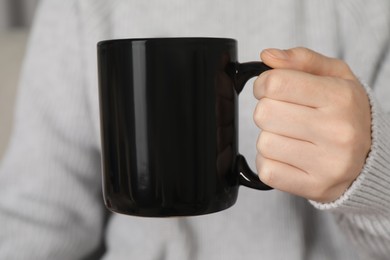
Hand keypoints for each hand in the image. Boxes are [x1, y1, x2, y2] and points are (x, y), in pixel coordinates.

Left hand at [253, 47, 371, 202]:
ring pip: (264, 143)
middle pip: (264, 113)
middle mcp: (337, 131)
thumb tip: (267, 56)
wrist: (370, 159)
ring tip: (291, 137)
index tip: (271, 89)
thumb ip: (301, 60)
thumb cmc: (346, 113)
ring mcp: (328, 164)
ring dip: (270, 138)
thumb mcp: (335, 76)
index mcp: (341, 98)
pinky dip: (270, 162)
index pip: (276, 84)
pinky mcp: (315, 187)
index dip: (264, 84)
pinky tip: (288, 157)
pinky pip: (267, 171)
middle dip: (267, 110)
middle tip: (284, 114)